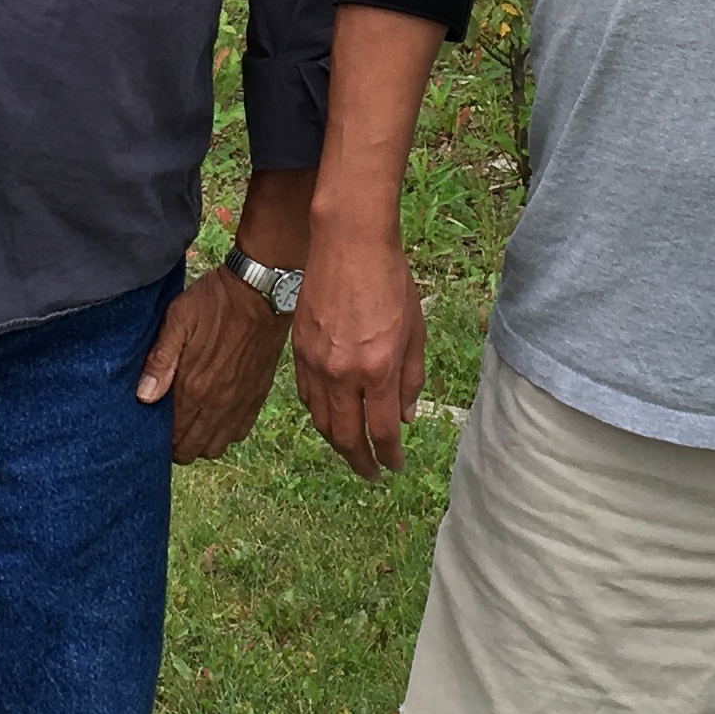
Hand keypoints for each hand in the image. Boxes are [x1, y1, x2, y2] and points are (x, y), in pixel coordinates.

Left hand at [136, 267, 288, 463]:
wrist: (261, 292)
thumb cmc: (215, 302)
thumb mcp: (179, 320)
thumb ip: (160, 360)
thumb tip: (144, 397)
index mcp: (194, 388)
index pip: (172, 438)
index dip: (160, 438)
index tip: (154, 423)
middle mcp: (218, 403)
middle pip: (192, 449)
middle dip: (177, 444)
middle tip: (170, 424)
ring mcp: (240, 402)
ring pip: (216, 447)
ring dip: (201, 440)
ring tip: (192, 420)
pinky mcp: (257, 395)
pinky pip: (240, 433)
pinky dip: (226, 431)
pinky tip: (217, 413)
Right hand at [291, 232, 425, 479]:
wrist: (349, 241)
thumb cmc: (390, 280)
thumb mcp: (415, 329)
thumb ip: (410, 378)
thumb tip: (404, 418)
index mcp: (378, 368)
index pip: (382, 431)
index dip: (389, 455)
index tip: (395, 467)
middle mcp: (344, 372)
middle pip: (346, 436)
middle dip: (360, 461)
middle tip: (371, 472)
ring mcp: (316, 362)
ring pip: (322, 420)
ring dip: (337, 441)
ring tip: (352, 449)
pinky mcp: (299, 349)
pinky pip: (306, 395)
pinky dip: (318, 412)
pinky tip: (331, 414)